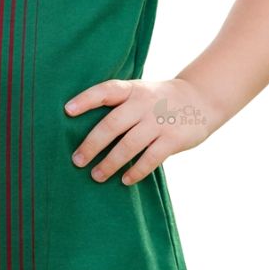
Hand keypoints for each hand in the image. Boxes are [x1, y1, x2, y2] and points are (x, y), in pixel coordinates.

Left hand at [64, 77, 216, 184]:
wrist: (201, 98)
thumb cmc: (159, 99)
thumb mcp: (140, 91)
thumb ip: (119, 104)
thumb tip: (84, 128)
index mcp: (132, 89)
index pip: (105, 91)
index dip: (86, 100)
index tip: (67, 111)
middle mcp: (144, 104)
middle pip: (112, 125)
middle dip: (92, 145)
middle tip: (77, 161)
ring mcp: (159, 121)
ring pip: (129, 146)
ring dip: (110, 163)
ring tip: (96, 175)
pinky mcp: (173, 139)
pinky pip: (150, 159)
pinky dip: (135, 171)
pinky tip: (124, 180)